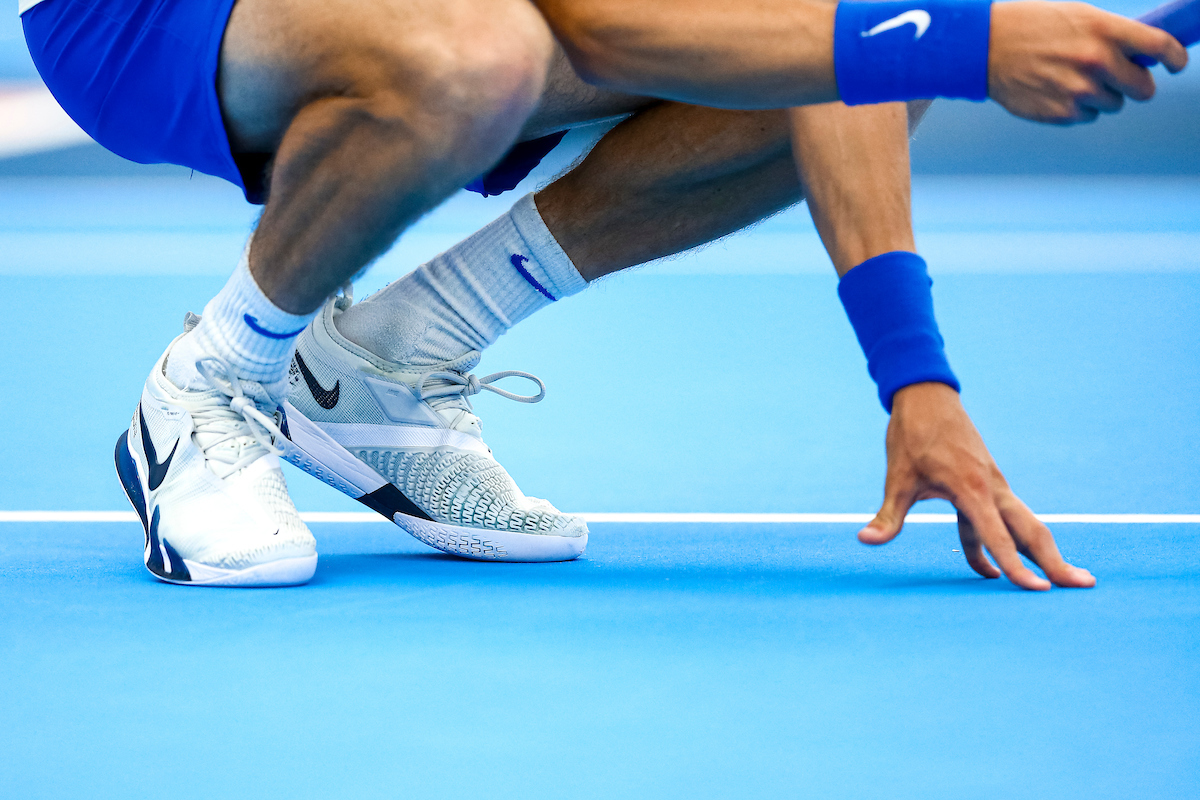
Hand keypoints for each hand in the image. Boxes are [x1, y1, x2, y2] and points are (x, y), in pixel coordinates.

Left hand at [859, 382, 1095, 590]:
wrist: (927, 398)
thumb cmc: (912, 437)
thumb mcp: (897, 479)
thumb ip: (888, 516)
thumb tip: (865, 539)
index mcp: (972, 489)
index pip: (999, 537)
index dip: (1016, 566)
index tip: (1038, 590)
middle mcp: (992, 488)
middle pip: (1031, 530)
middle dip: (1056, 560)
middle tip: (1083, 586)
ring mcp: (994, 486)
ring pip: (1025, 524)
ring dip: (1043, 551)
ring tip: (1066, 579)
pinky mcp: (988, 485)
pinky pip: (1002, 520)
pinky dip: (1007, 543)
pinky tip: (991, 570)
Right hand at [988, 1, 1187, 123]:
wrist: (985, 47)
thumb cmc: (1034, 26)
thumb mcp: (1079, 17)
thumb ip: (1113, 36)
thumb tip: (1143, 56)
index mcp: (1104, 31)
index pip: (1159, 47)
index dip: (1175, 58)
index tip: (1177, 63)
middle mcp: (1096, 62)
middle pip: (1143, 89)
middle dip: (1137, 84)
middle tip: (1123, 78)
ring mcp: (1078, 91)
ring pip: (1113, 104)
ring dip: (1102, 95)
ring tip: (1074, 79)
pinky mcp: (1061, 113)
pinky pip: (1086, 116)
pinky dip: (1078, 107)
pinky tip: (1056, 90)